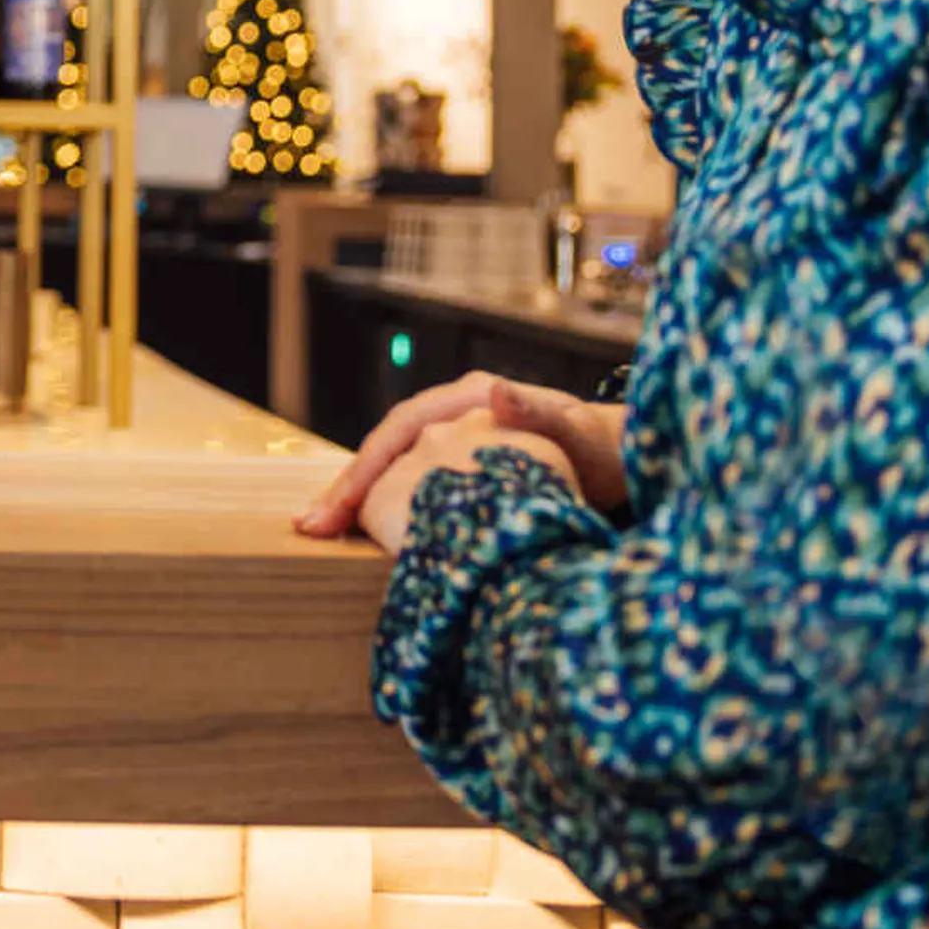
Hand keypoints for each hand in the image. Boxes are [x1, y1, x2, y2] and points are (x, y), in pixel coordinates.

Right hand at [300, 373, 627, 542]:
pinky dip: (385, 510)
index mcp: (469, 398)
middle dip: (346, 486)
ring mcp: (453, 443)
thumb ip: (541, 415)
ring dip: (358, 500)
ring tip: (320, 535)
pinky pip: (412, 487)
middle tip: (309, 527)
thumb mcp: (577, 434)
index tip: (336, 505)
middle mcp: (452, 416)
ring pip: (393, 469)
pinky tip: (363, 538)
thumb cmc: (603, 450)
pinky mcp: (459, 472)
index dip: (365, 467)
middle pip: (386, 449)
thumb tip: (497, 390)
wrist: (619, 463)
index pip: (401, 429)